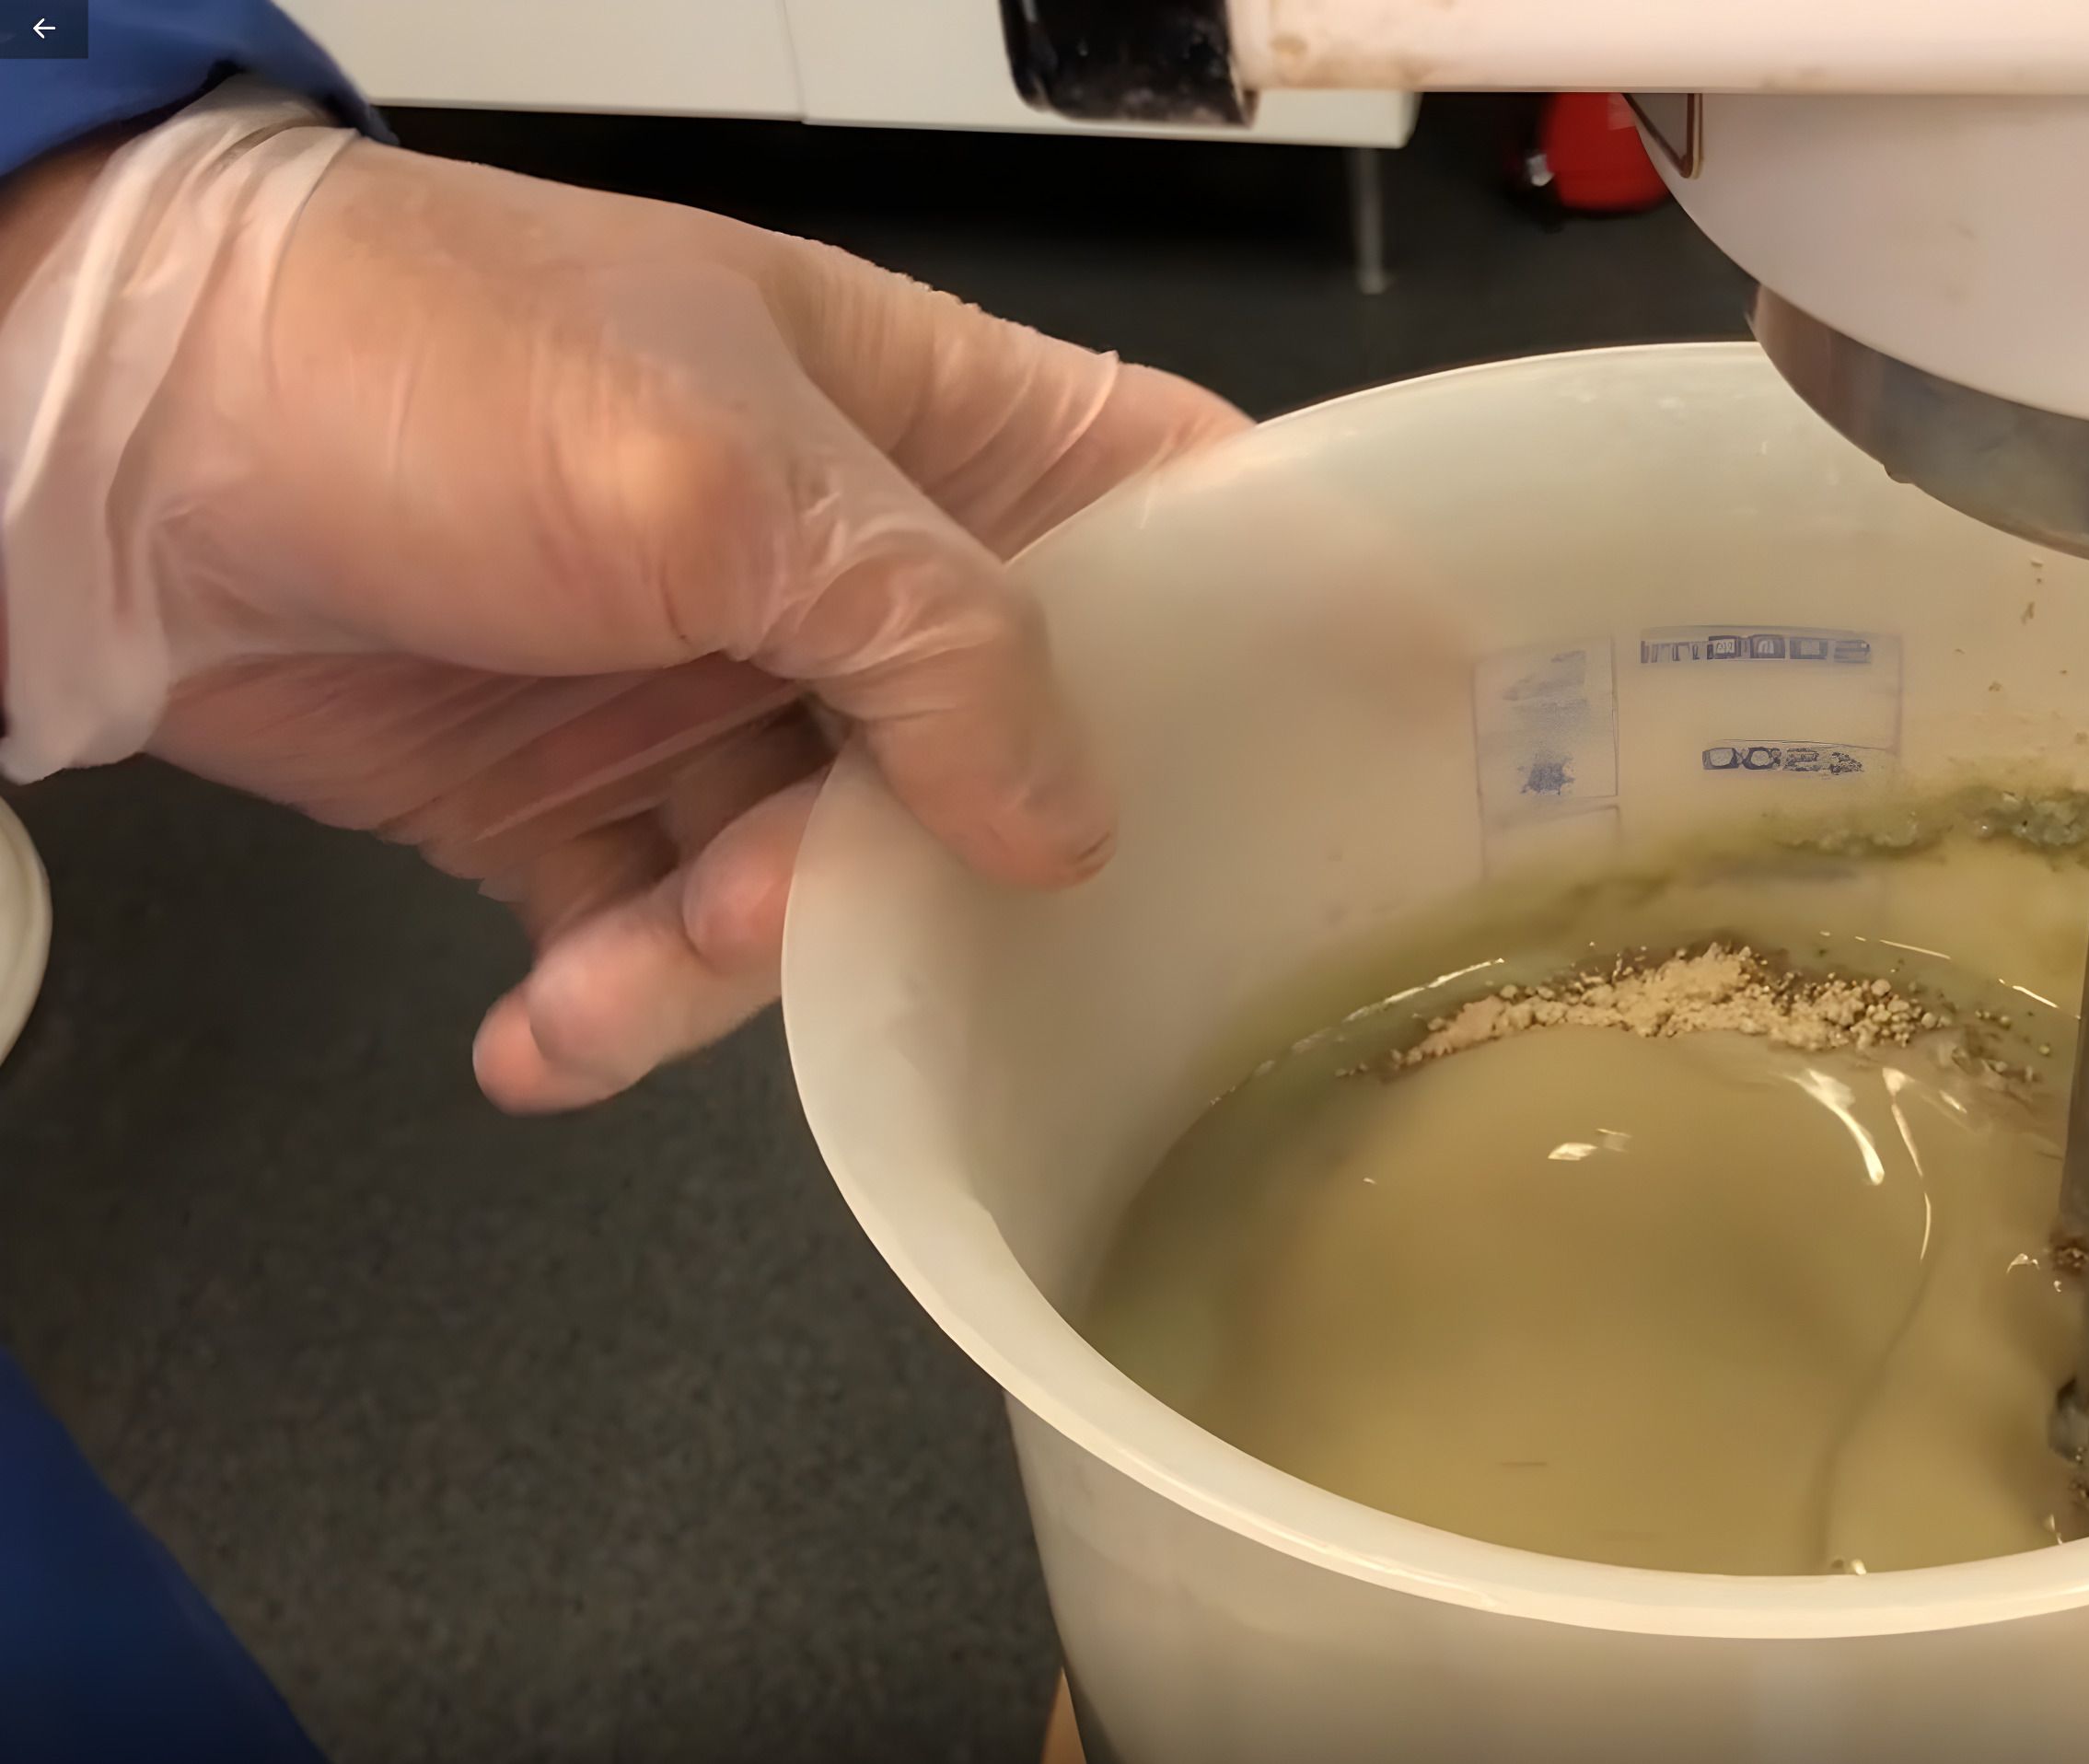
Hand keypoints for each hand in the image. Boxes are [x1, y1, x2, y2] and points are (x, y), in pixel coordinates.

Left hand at [0, 86, 1247, 1108]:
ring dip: (739, 962)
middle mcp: (856, 568)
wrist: (99, 436)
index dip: (1274, 625)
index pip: (1178, 509)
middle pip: (1018, 760)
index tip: (1351, 772)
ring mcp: (724, 691)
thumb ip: (936, 642)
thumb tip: (1069, 828)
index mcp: (936, 425)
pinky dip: (612, 1009)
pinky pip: (662, 948)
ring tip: (619, 971)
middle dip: (945, 878)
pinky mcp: (586, 801)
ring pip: (841, 889)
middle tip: (851, 914)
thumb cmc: (418, 361)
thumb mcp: (722, 475)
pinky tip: (544, 1033)